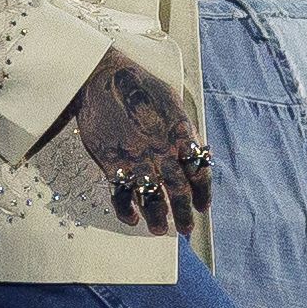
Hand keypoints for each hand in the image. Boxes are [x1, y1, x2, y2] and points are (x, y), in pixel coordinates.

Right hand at [67, 54, 215, 237]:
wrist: (103, 77)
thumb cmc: (139, 87)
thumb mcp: (172, 102)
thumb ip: (184, 129)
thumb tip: (196, 150)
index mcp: (179, 134)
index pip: (199, 171)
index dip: (203, 193)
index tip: (203, 206)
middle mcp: (160, 149)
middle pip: (177, 191)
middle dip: (184, 214)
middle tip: (186, 229)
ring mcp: (135, 157)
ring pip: (150, 198)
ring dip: (157, 218)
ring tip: (159, 230)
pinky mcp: (111, 161)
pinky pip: (121, 194)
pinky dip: (126, 210)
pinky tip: (131, 218)